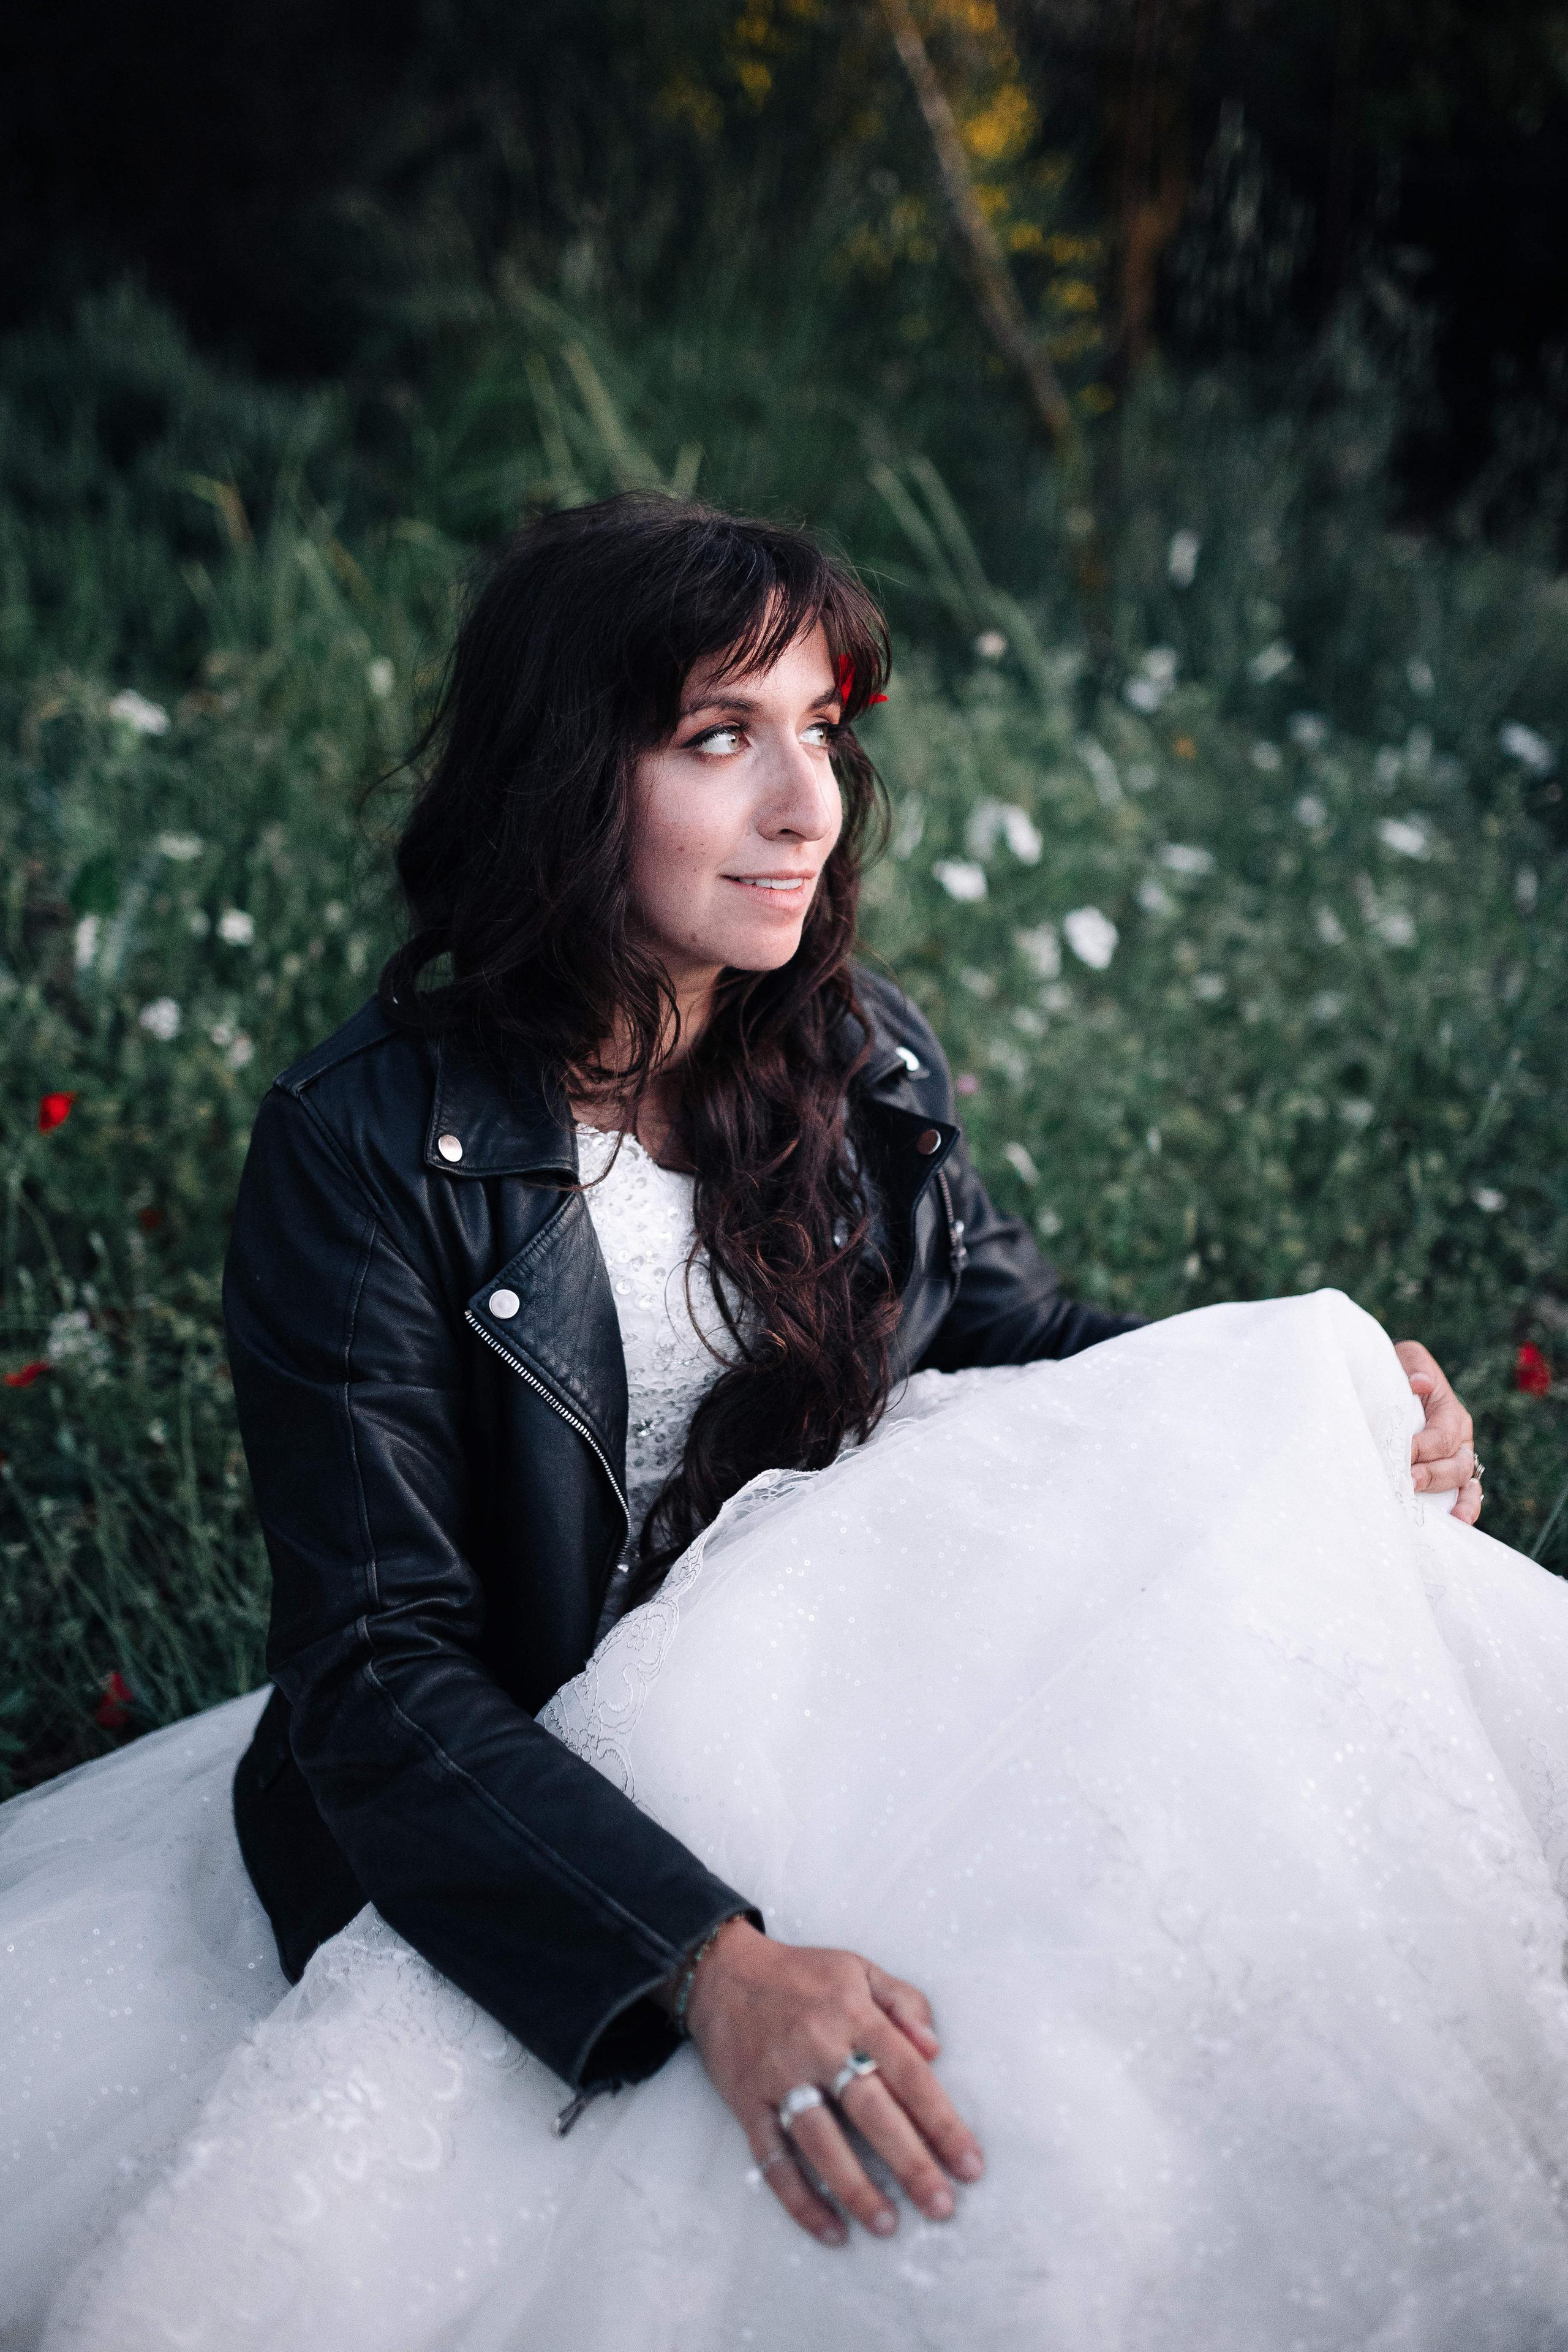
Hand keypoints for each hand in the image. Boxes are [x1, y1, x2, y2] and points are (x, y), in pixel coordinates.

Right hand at [681, 1917, 983, 2246]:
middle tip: (941, 2206)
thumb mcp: (859, 1969)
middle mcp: (818, 2046)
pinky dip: (800, 2198)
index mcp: (852, 2012)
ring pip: (821, 2141)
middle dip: (910, 2163)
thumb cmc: (802, 1975)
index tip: (970, 2164)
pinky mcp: (747, 2103)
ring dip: (855, 2187)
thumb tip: (935, 2050)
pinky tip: (830, 2230)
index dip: (942, 2121)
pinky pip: (772, 2158)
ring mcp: (779, 2077)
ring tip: (887, 2225)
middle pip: (871, 2111)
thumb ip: (903, 2001)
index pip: (908, 2072)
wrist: (721, 1972)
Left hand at [1395, 1339, 1479, 1524]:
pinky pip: (1464, 1495)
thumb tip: (1420, 1384)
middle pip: (1456, 1463)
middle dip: (1433, 1474)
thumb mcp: (1406, 1358)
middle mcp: (1459, 1439)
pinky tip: (1456, 1523)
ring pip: (1464, 1482)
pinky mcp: (1447, 1478)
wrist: (1392, 1384)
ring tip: (1447, 1515)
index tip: (1401, 1453)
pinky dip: (1466, 1509)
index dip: (1424, 1446)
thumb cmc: (1398, 1372)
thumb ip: (1414, 1366)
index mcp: (1451, 1412)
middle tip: (1407, 1481)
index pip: (1443, 1434)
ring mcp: (1456, 1460)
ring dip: (1455, 1499)